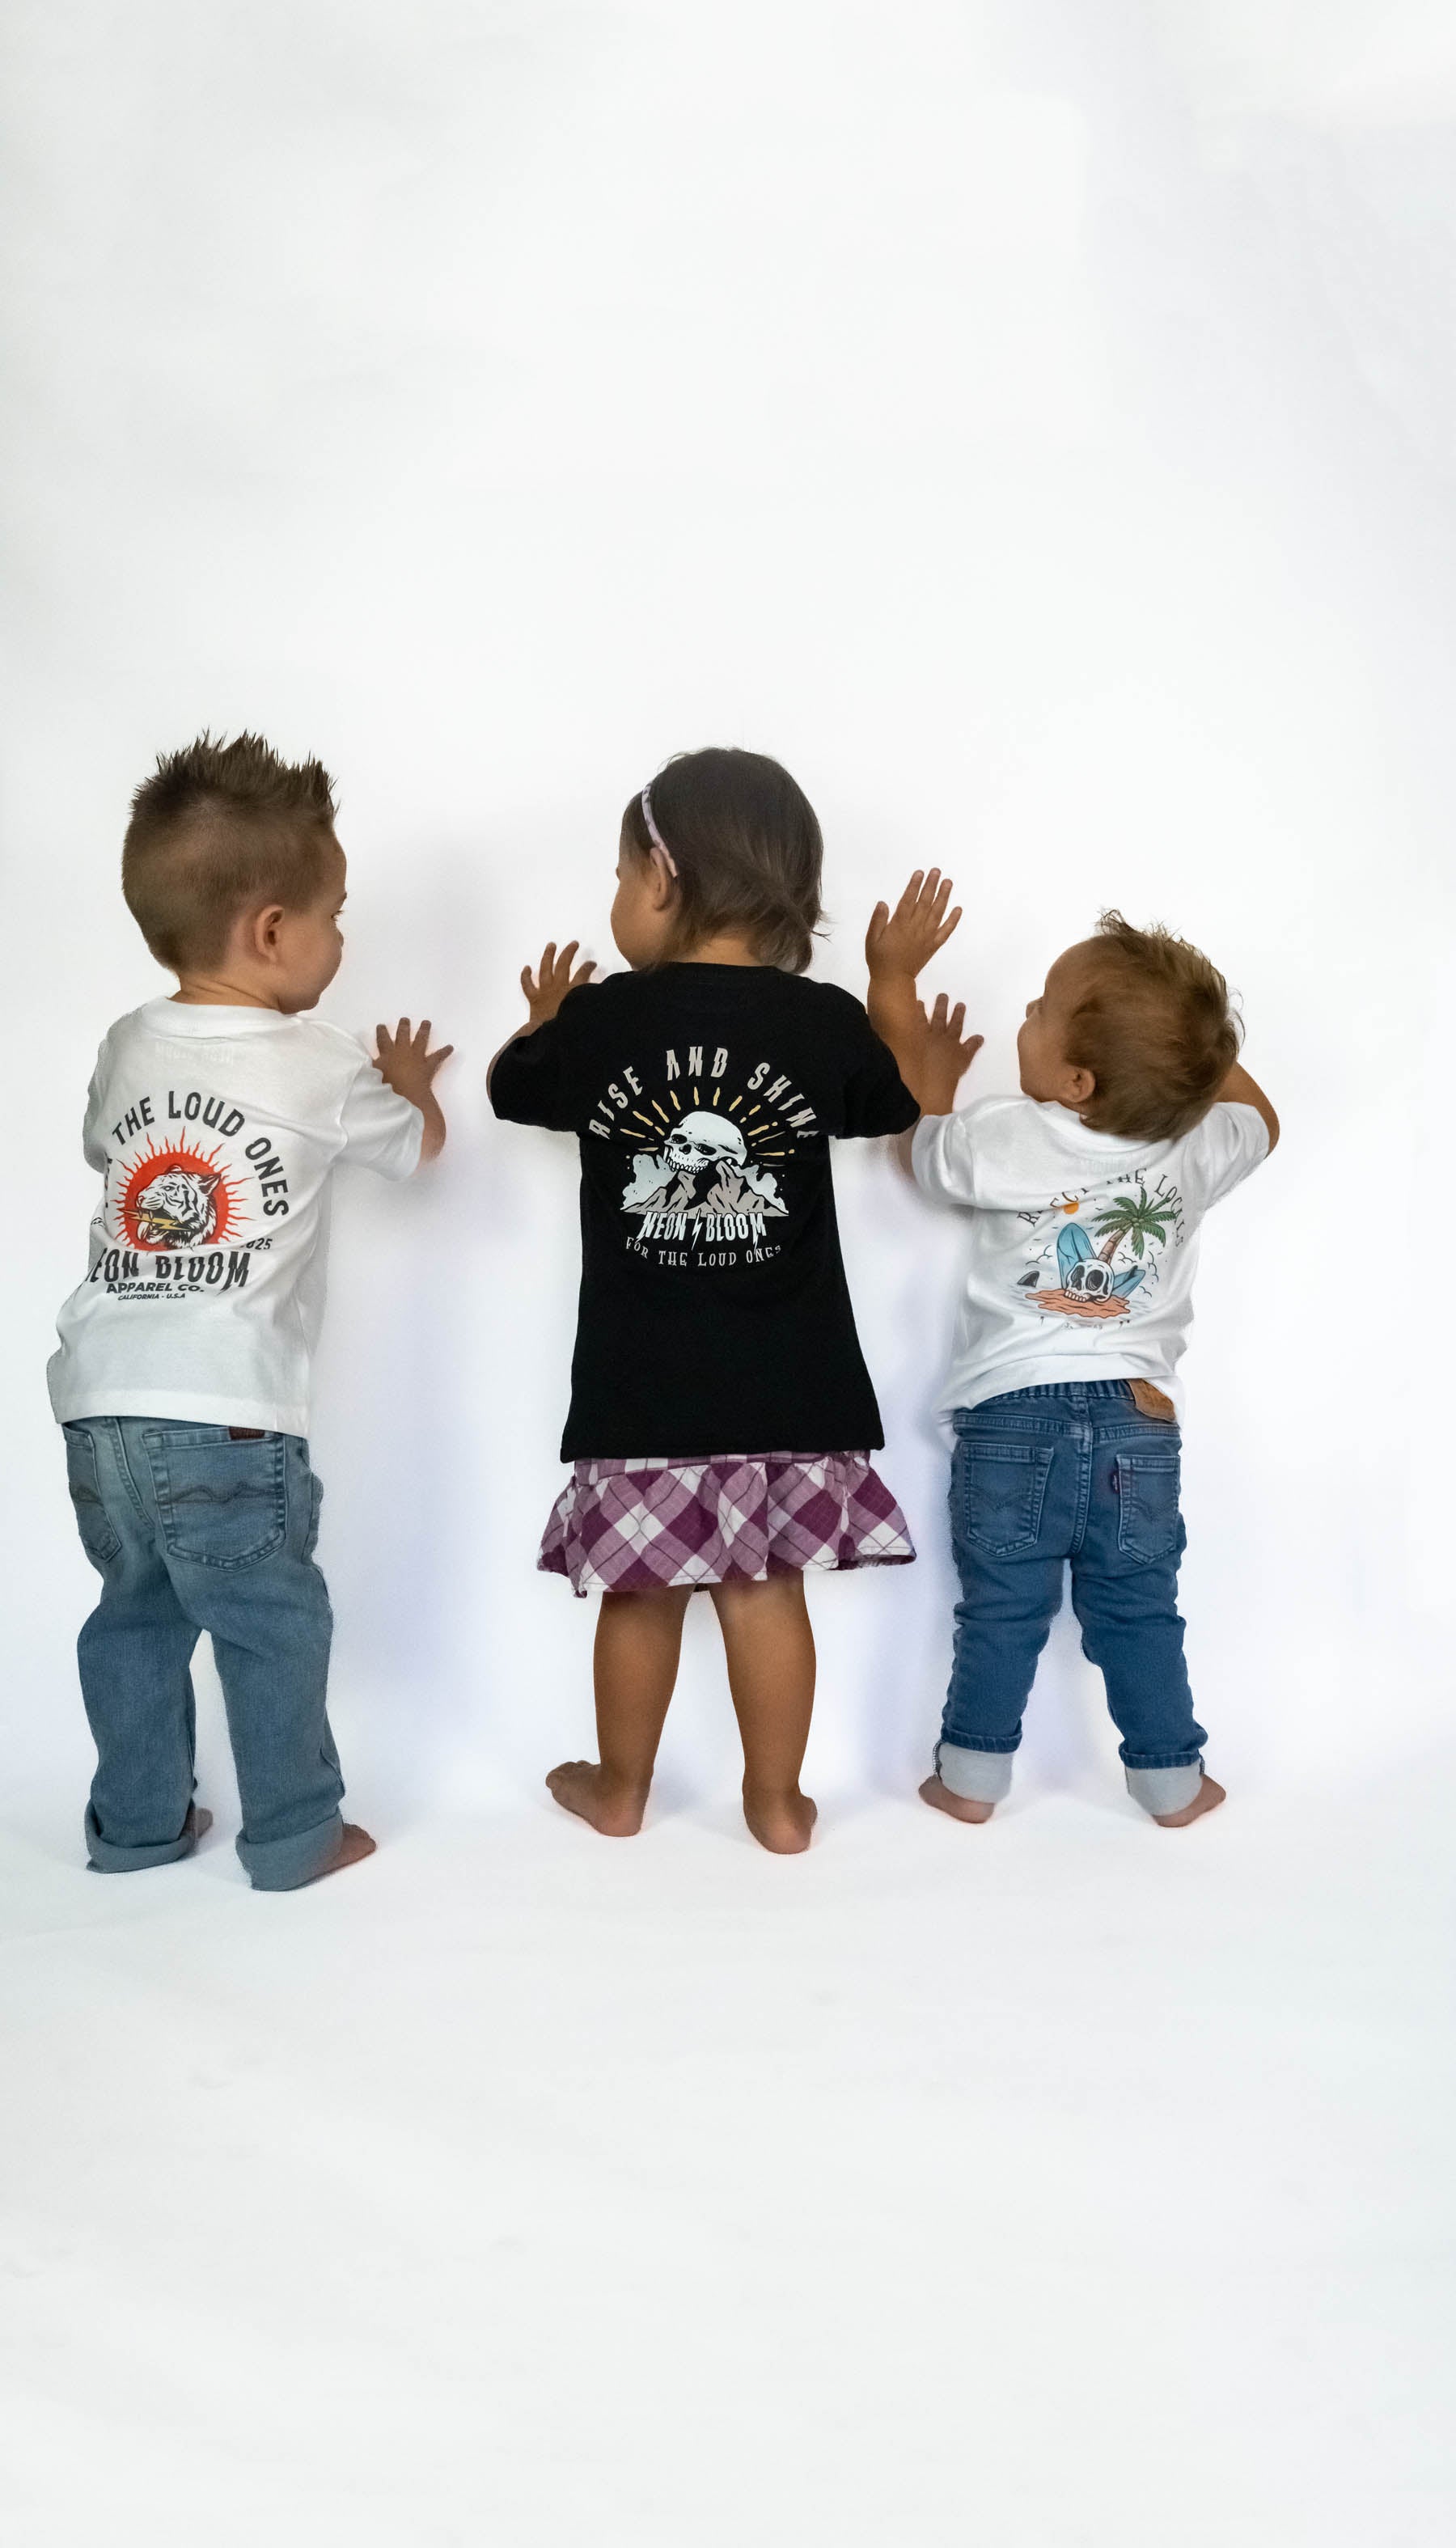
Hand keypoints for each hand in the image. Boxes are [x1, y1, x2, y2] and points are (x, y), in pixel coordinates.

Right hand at [374, 1018, 453, 1107]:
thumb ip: (369, 1069)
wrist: (401, 1099)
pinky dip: (445, 1052)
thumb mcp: (371, 1078)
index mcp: (387, 1054)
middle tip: (405, 1019)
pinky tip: (451, 1047)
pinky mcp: (428, 1066)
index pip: (383, 1039)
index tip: (381, 1025)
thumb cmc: (384, 1089)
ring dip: (423, 1030)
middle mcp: (402, 1051)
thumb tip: (362, 1065)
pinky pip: (438, 1057)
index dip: (382, 1032)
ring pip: (420, 1039)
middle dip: (404, 1026)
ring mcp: (416, 1057)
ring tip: (426, 1022)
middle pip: (403, 1034)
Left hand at [522, 941, 594, 1025]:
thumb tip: (600, 996)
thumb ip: (592, 1002)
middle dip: (569, 952)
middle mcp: (559, 987)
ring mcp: (545, 991)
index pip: (584, 972)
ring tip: (551, 945)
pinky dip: (526, 976)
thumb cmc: (572, 1028)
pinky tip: (526, 968)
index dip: (589, 966)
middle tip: (573, 944)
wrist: (552, 1038)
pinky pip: (527, 985)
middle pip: (564, 964)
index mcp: (575, 990)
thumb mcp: (588, 1014)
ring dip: (548, 955)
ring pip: (545, 969)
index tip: (592, 964)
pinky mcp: (534, 999)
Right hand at [866, 870, 962, 983]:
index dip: (914, 886)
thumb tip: (883, 903)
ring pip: (937, 913)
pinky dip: (953, 920)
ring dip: (943, 897)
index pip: (908, 900)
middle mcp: (915, 928)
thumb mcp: (872, 940)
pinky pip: (945, 932)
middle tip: (936, 871)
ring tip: (948, 883)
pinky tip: (958, 909)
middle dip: (931, 885)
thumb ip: (877, 921)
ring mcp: (926, 937)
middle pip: (925, 903)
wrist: (893, 980)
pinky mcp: (933, 945)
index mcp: (899, 925)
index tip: (919, 873)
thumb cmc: (880, 959)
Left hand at [920, 992, 983, 1108]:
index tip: (960, 1004)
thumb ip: (972, 1047)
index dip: (959, 1015)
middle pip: (941, 1019)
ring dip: (922, 1011)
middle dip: (943, 1007)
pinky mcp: (914, 1042)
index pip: (957, 1025)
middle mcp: (939, 1036)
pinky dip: (909, 1023)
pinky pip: (911, 1030)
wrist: (934, 1080)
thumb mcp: (965, 1060)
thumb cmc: (951, 1073)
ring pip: (924, 1021)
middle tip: (943, 995)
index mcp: (952, 1041)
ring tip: (920, 1001)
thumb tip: (980, 1037)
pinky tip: (906, 1017)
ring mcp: (925, 1039)